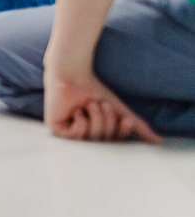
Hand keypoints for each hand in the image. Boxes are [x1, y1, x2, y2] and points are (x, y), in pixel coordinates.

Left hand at [44, 72, 160, 143]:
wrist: (73, 74)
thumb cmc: (94, 90)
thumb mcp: (120, 110)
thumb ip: (138, 126)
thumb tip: (158, 142)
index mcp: (97, 133)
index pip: (115, 141)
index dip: (121, 131)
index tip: (126, 119)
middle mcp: (83, 136)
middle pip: (104, 140)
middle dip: (107, 121)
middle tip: (102, 105)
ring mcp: (69, 134)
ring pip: (91, 138)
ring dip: (95, 118)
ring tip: (89, 104)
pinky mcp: (57, 130)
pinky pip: (76, 134)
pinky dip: (81, 120)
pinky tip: (74, 109)